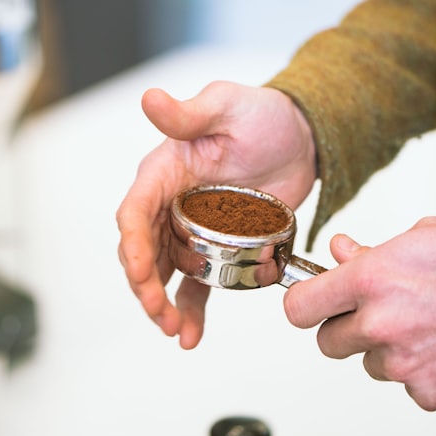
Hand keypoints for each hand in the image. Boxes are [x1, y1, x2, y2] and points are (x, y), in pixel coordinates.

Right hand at [117, 82, 316, 348]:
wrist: (303, 138)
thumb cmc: (262, 115)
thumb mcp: (226, 106)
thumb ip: (188, 113)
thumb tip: (150, 99)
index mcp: (164, 171)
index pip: (135, 212)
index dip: (133, 245)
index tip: (139, 272)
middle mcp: (170, 203)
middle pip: (143, 250)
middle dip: (144, 284)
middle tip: (158, 311)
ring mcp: (192, 229)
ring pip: (165, 273)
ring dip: (162, 303)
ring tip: (173, 329)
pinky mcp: (216, 248)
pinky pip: (197, 283)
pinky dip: (191, 309)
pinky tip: (190, 335)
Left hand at [283, 217, 435, 410]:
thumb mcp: (425, 235)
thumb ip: (372, 251)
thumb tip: (340, 252)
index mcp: (372, 279)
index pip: (300, 307)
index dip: (305, 306)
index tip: (313, 306)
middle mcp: (382, 323)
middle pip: (329, 342)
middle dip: (348, 329)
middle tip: (381, 315)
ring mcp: (405, 363)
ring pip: (371, 365)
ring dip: (389, 351)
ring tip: (430, 326)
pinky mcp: (430, 392)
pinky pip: (409, 387)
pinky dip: (424, 372)